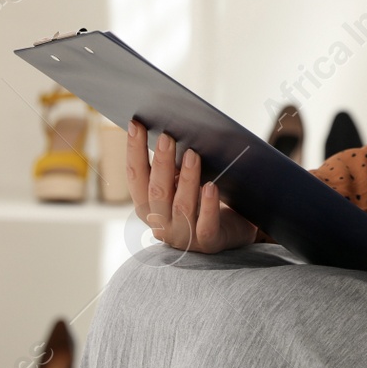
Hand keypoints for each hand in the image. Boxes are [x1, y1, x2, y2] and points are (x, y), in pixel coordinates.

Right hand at [127, 121, 258, 252]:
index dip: (133, 151)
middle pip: (157, 192)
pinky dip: (208, 205)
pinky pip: (206, 225)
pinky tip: (211, 186)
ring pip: (181, 207)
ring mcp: (184, 236)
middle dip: (160, 162)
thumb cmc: (202, 200)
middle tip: (167, 136)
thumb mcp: (182, 182)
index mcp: (148, 206)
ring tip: (193, 154)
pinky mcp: (208, 243)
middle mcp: (161, 223)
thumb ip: (172, 165)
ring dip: (186, 179)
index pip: (135, 177)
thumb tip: (169, 133)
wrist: (232, 231)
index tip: (135, 124)